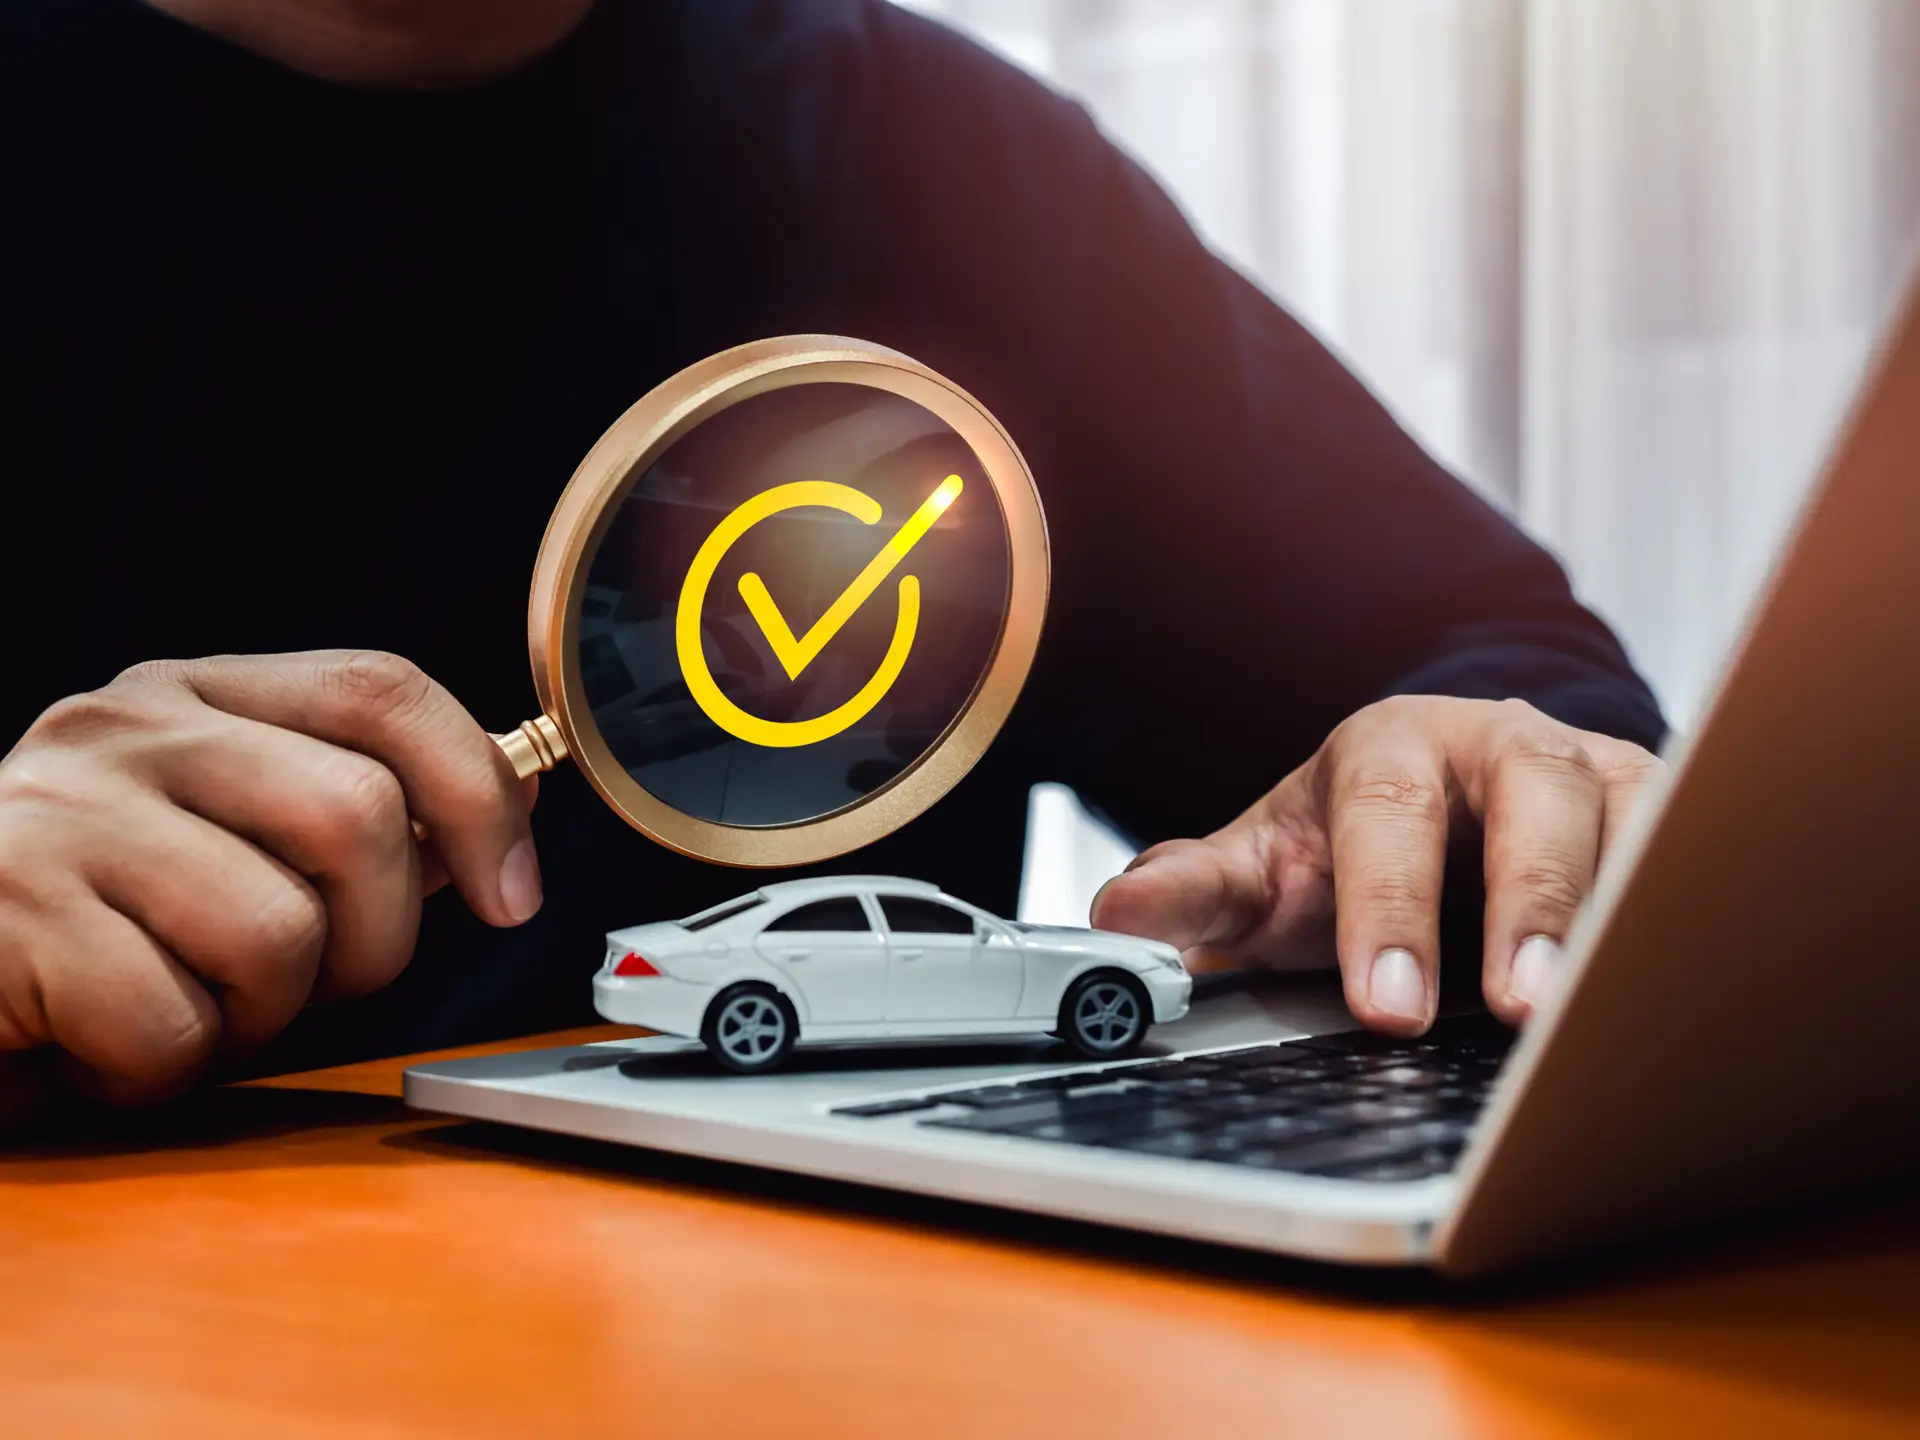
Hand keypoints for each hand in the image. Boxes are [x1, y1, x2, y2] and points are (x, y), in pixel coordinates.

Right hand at [0, 651, 538, 1112]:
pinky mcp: (7, 914)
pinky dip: (162, 1068)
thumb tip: (505, 814)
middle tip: (312, 987)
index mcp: (196, 694)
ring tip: (184, 1007)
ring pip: (277, 932)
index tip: (512, 893)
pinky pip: (170, 1022)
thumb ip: (347, 827)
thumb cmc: (90, 921)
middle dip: (375, 939)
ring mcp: (61, 814)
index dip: (478, 792)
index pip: (381, 691)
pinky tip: (104, 1045)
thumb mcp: (225, 844)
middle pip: (356, 815)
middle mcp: (126, 730)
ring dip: (258, 1015)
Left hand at [1091, 696, 1663, 1032]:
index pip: (1388, 812)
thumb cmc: (1351, 849)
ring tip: (1609, 1009)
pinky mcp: (1661, 809)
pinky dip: (1692, 910)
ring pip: (1634, 814)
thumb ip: (1198, 890)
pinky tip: (1684, 982)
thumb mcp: (1269, 867)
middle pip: (1532, 795)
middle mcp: (1501, 743)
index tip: (1388, 1006)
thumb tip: (1114, 914)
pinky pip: (1695, 850)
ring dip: (1626, 909)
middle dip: (1529, 902)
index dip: (1389, 906)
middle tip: (1520, 1009)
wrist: (1450, 806)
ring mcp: (1594, 768)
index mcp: (1390, 747)